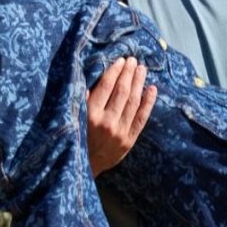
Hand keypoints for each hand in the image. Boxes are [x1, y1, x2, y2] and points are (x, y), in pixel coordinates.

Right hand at [86, 57, 156, 176]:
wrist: (85, 166)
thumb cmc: (78, 137)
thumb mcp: (75, 118)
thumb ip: (83, 99)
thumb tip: (93, 75)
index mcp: (90, 115)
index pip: (106, 87)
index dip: (114, 71)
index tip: (120, 60)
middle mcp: (106, 122)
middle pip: (121, 92)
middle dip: (128, 74)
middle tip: (133, 60)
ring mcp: (120, 132)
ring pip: (133, 102)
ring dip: (138, 83)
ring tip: (141, 69)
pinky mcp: (129, 140)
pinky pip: (141, 118)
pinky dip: (148, 102)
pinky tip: (152, 89)